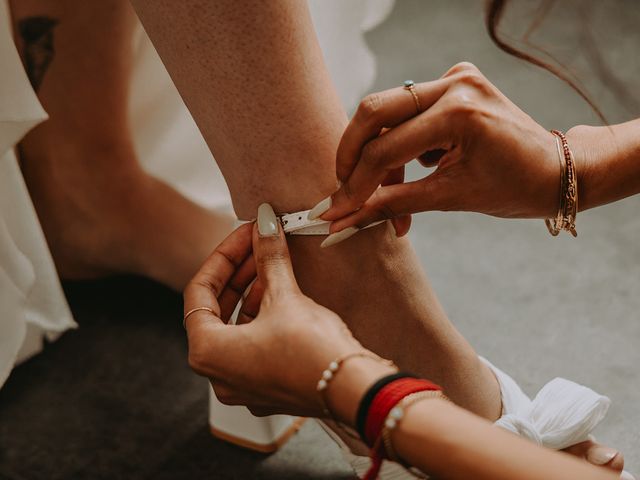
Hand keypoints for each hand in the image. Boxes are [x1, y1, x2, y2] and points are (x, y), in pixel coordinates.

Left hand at [183, 204, 364, 417]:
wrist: (351, 389)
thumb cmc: (311, 351)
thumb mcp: (284, 297)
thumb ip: (269, 258)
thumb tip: (265, 225)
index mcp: (207, 352)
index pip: (199, 291)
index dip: (223, 256)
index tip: (245, 233)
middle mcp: (218, 374)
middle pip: (215, 309)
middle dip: (238, 272)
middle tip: (257, 243)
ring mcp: (242, 383)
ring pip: (235, 326)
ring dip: (250, 292)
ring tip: (269, 262)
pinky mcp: (266, 386)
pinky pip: (252, 343)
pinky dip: (261, 315)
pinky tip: (279, 292)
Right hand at [313, 62, 562, 238]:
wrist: (556, 170)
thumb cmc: (516, 188)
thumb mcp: (451, 198)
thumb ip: (393, 204)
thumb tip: (346, 219)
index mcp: (460, 112)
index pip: (386, 149)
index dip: (356, 184)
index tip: (336, 211)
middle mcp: (454, 84)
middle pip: (375, 112)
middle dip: (352, 156)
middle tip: (342, 190)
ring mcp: (454, 78)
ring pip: (387, 113)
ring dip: (378, 158)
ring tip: (386, 199)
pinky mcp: (453, 84)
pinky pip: (407, 114)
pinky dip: (399, 147)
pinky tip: (411, 173)